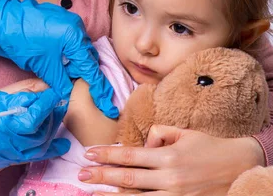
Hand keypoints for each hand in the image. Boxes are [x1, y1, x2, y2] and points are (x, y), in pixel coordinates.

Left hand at [0, 0, 117, 117]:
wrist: (2, 22)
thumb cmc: (23, 43)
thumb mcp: (45, 67)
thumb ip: (62, 82)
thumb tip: (70, 93)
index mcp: (76, 37)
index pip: (91, 67)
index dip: (98, 88)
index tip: (107, 106)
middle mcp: (76, 26)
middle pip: (87, 56)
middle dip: (83, 73)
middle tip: (76, 87)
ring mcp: (68, 21)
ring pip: (78, 49)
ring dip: (74, 63)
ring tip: (63, 74)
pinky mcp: (59, 21)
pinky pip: (70, 40)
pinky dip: (67, 53)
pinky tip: (58, 63)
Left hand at [78, 125, 264, 194]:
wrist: (241, 166)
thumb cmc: (209, 147)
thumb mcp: (183, 132)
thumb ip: (158, 134)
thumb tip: (142, 143)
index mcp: (168, 156)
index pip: (130, 155)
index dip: (107, 154)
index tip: (89, 153)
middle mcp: (170, 177)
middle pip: (128, 178)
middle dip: (102, 176)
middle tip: (81, 174)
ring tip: (92, 194)